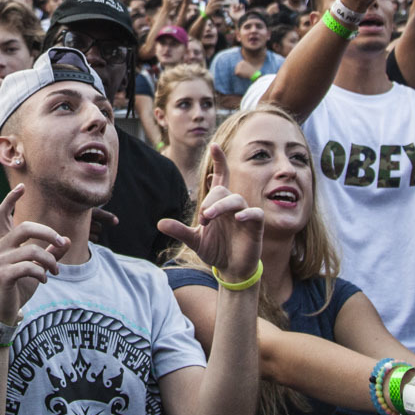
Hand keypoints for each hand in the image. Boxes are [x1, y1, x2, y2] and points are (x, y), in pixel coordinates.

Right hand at [0, 186, 69, 324]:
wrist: (2, 312)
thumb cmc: (18, 287)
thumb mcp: (37, 269)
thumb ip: (50, 254)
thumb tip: (68, 241)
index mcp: (5, 243)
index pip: (3, 214)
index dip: (10, 199)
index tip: (22, 186)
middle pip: (25, 227)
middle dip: (49, 233)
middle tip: (63, 243)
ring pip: (31, 250)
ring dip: (49, 261)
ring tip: (55, 271)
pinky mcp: (2, 275)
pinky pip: (29, 267)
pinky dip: (41, 273)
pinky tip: (44, 279)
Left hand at [155, 144, 264, 282]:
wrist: (230, 269)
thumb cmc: (216, 250)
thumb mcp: (194, 240)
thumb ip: (180, 231)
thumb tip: (160, 223)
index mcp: (218, 205)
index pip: (220, 177)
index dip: (218, 161)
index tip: (214, 145)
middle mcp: (231, 207)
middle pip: (222, 191)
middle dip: (210, 201)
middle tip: (202, 218)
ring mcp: (244, 215)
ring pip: (236, 199)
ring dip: (221, 206)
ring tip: (208, 217)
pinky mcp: (255, 227)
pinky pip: (255, 213)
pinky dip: (248, 213)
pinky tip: (238, 218)